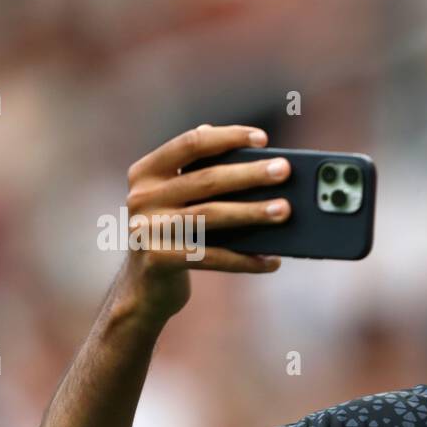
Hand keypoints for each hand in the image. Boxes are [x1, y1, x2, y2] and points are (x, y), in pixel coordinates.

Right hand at [115, 124, 291, 326]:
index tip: (263, 138)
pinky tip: (272, 261)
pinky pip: (212, 257)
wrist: (143, 289)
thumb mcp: (179, 201)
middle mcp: (141, 197)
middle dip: (250, 174)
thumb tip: (257, 156)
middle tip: (284, 170)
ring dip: (252, 212)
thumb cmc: (176, 236)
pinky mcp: (157, 261)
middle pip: (206, 180)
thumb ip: (201, 175)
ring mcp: (146, 229)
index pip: (190, 144)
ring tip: (285, 211)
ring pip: (211, 216)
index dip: (228, 137)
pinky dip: (245, 260)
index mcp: (146, 172)